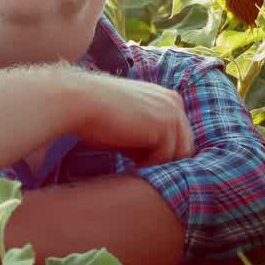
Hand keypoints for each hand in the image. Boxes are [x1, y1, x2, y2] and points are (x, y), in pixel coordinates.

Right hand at [67, 71, 194, 167]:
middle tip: (137, 166)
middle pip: (183, 146)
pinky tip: (130, 164)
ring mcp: (172, 113)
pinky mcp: (165, 126)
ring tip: (132, 165)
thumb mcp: (131, 123)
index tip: (138, 159)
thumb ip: (150, 135)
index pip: (180, 135)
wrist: (81, 101)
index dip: (162, 152)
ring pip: (177, 154)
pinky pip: (165, 158)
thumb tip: (158, 160)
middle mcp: (175, 102)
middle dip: (162, 160)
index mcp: (168, 98)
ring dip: (155, 164)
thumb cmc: (98, 114)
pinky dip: (148, 165)